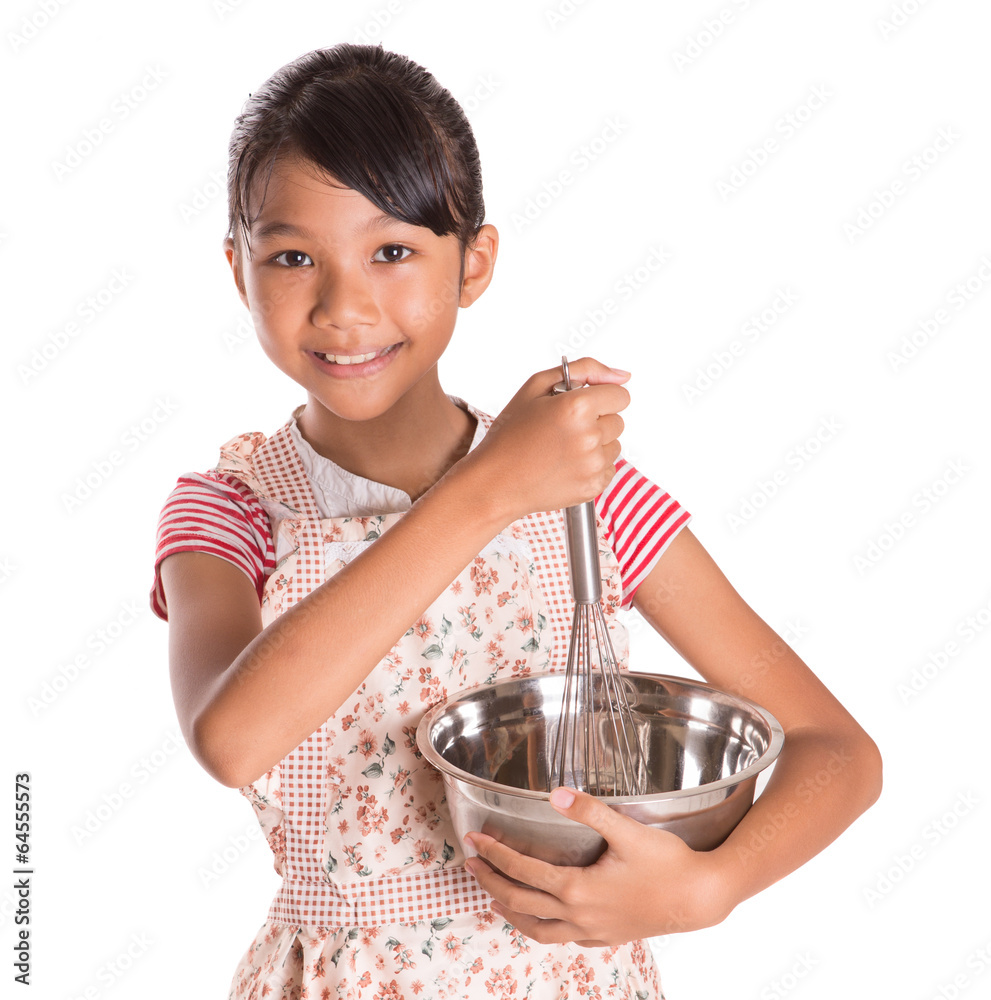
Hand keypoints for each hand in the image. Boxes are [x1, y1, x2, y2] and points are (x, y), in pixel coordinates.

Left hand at [463, 787, 731, 946]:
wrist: (700, 899)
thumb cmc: (667, 863)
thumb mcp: (627, 830)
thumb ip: (588, 811)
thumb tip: (553, 795)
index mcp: (578, 890)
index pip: (523, 872)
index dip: (495, 855)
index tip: (474, 840)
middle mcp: (579, 917)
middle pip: (520, 903)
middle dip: (491, 882)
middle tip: (471, 864)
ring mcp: (592, 932)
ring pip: (538, 930)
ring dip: (511, 912)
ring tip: (495, 896)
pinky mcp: (606, 937)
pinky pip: (562, 938)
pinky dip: (542, 927)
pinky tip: (544, 916)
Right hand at [464, 357, 631, 521]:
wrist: (495, 481)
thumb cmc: (510, 434)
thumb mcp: (537, 386)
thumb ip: (584, 370)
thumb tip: (622, 375)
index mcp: (577, 407)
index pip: (620, 395)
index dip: (601, 397)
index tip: (583, 405)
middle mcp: (589, 436)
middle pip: (618, 420)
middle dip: (597, 421)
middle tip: (563, 429)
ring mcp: (593, 465)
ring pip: (614, 445)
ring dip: (596, 444)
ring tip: (562, 449)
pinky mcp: (594, 487)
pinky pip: (608, 468)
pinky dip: (591, 466)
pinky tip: (565, 465)